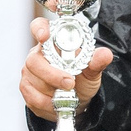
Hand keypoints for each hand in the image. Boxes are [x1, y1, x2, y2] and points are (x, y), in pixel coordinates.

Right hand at [19, 6, 112, 120]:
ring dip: (52, 92)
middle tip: (70, 83)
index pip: (39, 27)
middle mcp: (37, 55)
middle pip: (34, 61)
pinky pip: (32, 97)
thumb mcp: (92, 71)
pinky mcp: (26, 89)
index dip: (39, 29)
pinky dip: (47, 103)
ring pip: (34, 81)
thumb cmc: (81, 80)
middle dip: (53, 75)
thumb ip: (96, 62)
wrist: (75, 102)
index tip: (43, 36)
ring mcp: (29, 72)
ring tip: (67, 95)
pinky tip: (57, 103)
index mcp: (52, 42)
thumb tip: (104, 54)